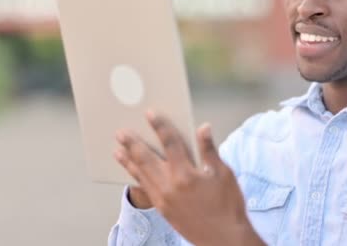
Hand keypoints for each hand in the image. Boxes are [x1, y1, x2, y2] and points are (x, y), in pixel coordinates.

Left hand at [114, 110, 264, 245]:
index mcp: (186, 174)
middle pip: (147, 158)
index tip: (150, 114)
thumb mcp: (223, 174)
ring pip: (141, 175)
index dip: (159, 126)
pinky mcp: (162, 209)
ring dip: (128, 160)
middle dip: (133, 143)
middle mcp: (170, 186)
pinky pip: (144, 189)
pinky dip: (135, 178)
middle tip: (121, 132)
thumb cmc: (228, 205)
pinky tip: (130, 171)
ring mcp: (164, 199)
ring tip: (117, 149)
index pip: (170, 143)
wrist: (224, 238)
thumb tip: (203, 127)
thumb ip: (209, 150)